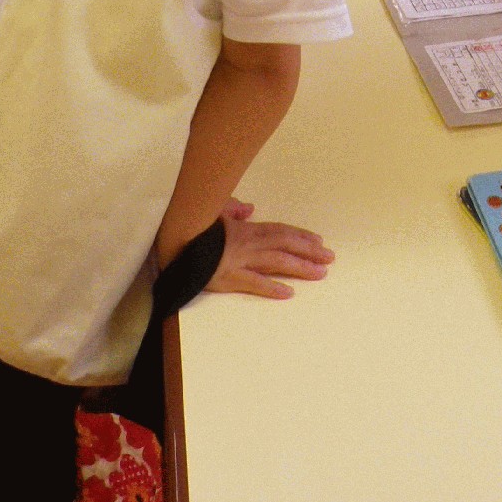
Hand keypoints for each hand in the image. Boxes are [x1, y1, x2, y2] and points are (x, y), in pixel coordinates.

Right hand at [205, 214, 334, 299]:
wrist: (171, 243)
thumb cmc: (192, 228)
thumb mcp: (212, 211)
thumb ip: (232, 209)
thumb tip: (248, 208)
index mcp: (245, 229)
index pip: (279, 231)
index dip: (300, 236)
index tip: (319, 242)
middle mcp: (247, 244)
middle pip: (284, 245)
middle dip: (309, 251)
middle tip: (330, 258)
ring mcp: (238, 261)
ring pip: (276, 262)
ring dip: (300, 267)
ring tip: (320, 273)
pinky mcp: (226, 278)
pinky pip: (253, 283)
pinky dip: (271, 287)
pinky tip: (288, 293)